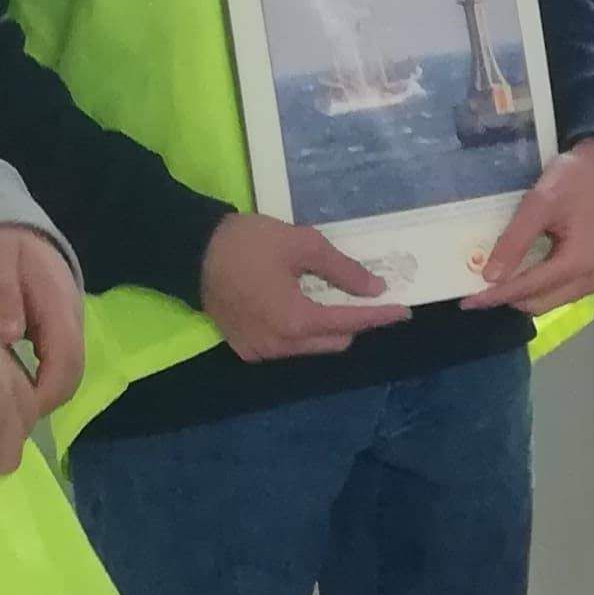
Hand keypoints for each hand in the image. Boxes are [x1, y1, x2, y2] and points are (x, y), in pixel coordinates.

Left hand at [0, 224, 84, 423]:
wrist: (8, 222)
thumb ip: (3, 297)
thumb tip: (8, 337)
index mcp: (60, 308)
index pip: (67, 363)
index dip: (45, 393)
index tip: (13, 411)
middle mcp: (69, 321)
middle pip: (69, 376)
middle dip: (39, 401)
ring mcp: (62, 326)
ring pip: (60, 371)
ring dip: (34, 391)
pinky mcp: (50, 329)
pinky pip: (48, 362)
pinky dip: (30, 378)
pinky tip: (1, 383)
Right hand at [199, 211, 407, 361]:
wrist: (190, 251)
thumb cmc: (248, 243)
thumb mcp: (303, 245)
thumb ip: (343, 271)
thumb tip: (374, 289)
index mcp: (296, 322)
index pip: (350, 323)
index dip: (380, 316)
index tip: (403, 310)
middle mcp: (280, 346)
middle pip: (333, 342)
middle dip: (354, 323)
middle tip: (365, 298)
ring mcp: (259, 351)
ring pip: (310, 348)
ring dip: (326, 328)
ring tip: (331, 300)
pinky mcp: (244, 348)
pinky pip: (286, 348)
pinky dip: (299, 332)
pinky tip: (299, 308)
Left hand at [462, 141, 593, 314]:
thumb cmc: (574, 178)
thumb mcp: (539, 204)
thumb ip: (515, 241)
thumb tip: (490, 277)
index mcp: (582, 262)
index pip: (530, 288)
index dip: (496, 295)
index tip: (467, 301)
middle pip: (540, 302)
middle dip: (507, 297)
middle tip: (477, 288)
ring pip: (550, 301)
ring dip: (522, 292)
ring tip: (497, 279)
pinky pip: (561, 291)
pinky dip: (538, 285)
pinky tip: (521, 272)